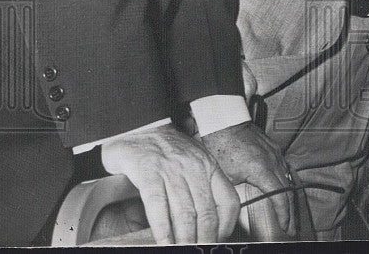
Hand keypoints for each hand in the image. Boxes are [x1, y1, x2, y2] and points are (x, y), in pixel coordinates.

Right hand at [100, 123, 239, 243]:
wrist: (140, 127)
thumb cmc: (168, 149)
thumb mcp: (195, 162)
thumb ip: (204, 186)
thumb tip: (210, 221)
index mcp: (209, 167)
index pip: (228, 201)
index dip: (226, 226)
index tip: (220, 241)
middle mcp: (194, 168)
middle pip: (206, 212)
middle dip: (205, 239)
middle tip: (201, 252)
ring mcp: (171, 170)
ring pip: (184, 212)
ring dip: (185, 239)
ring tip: (184, 251)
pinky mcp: (148, 172)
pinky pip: (157, 204)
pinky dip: (162, 227)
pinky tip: (164, 241)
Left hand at [200, 121, 295, 237]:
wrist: (224, 121)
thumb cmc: (222, 146)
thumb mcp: (227, 176)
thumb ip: (239, 192)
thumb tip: (241, 208)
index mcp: (262, 170)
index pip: (280, 197)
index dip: (285, 215)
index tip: (286, 227)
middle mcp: (273, 161)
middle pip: (288, 190)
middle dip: (290, 210)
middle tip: (290, 225)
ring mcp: (275, 153)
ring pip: (288, 178)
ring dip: (288, 195)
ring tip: (287, 210)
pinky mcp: (273, 147)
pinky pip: (284, 167)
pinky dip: (285, 181)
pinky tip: (282, 188)